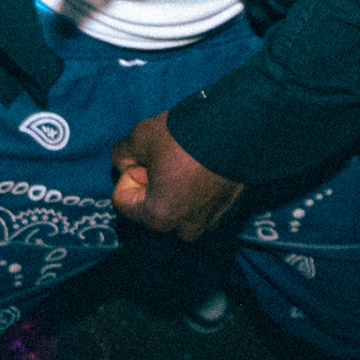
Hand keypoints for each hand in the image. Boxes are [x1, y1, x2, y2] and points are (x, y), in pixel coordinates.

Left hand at [110, 111, 244, 240]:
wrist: (237, 130)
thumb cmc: (184, 138)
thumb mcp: (141, 137)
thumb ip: (122, 153)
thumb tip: (122, 162)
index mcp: (158, 217)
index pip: (123, 200)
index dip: (130, 173)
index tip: (146, 158)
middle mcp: (184, 228)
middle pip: (152, 208)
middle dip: (152, 184)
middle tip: (165, 157)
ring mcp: (209, 222)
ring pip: (178, 208)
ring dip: (175, 189)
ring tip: (185, 161)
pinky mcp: (228, 210)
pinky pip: (202, 204)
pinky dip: (198, 190)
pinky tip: (204, 166)